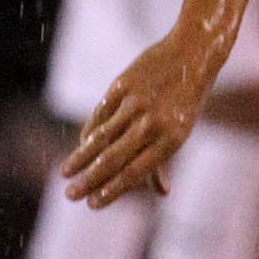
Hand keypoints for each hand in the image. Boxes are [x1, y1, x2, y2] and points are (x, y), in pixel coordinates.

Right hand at [61, 28, 222, 206]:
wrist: (193, 53)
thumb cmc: (186, 100)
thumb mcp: (181, 130)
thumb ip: (164, 160)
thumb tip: (162, 194)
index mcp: (173, 139)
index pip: (137, 171)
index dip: (113, 190)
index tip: (93, 204)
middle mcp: (154, 123)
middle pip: (114, 158)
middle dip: (90, 180)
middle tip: (70, 195)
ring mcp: (137, 103)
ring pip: (101, 137)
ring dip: (80, 158)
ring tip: (65, 173)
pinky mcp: (123, 86)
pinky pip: (101, 114)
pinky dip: (89, 132)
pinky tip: (80, 146)